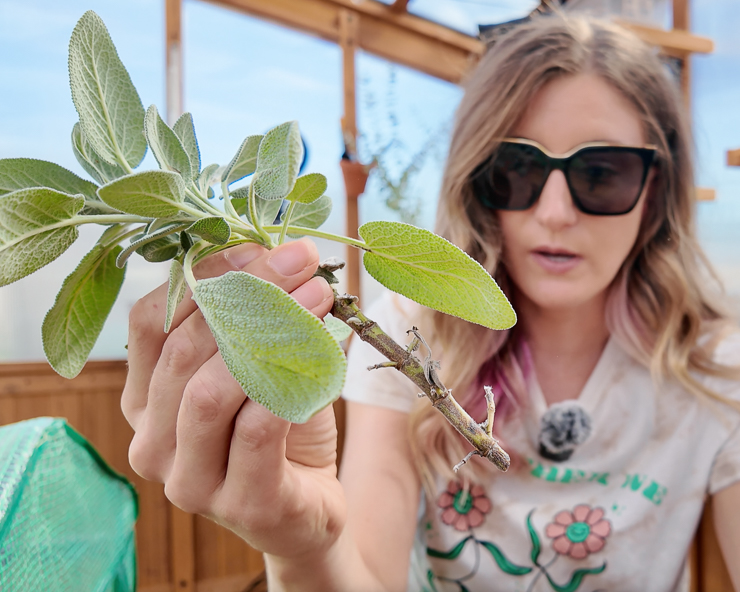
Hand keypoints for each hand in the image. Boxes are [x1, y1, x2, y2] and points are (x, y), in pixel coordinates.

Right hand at [121, 238, 346, 558]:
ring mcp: (188, 480)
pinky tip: (324, 350)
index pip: (149, 322)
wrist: (307, 507)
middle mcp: (150, 440)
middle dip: (248, 293)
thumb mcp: (256, 363)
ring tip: (321, 296)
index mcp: (142, 399)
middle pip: (185, 349)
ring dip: (272, 332)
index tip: (258, 245)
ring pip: (211, 392)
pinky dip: (292, 382)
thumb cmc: (277, 429)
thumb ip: (248, 316)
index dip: (202, 276)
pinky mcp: (240, 503)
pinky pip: (258, 429)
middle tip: (301, 260)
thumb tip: (270, 248)